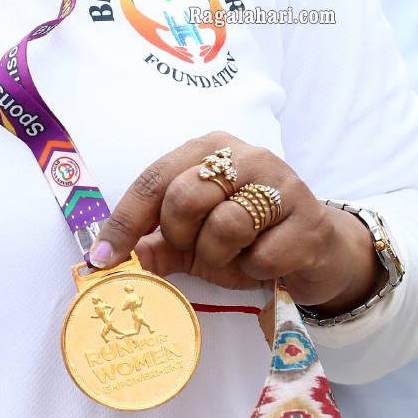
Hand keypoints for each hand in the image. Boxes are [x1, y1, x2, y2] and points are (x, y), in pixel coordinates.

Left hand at [91, 131, 382, 314]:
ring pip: (226, 224)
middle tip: (199, 248)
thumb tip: (103, 262)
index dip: (124, 222)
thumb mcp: (192, 241)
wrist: (315, 253)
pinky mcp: (311, 218)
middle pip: (185, 197)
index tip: (102, 259)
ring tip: (237, 253)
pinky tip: (268, 260)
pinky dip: (257, 269)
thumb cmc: (246, 239)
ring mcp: (283, 182)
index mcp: (208, 148)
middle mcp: (245, 154)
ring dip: (222, 254)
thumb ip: (152, 244)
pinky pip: (263, 254)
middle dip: (183, 236)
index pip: (153, 179)